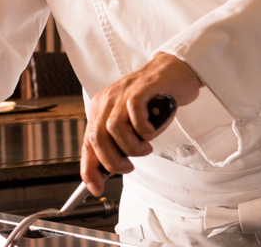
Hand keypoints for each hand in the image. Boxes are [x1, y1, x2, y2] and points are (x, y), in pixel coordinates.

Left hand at [81, 52, 201, 194]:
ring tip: (145, 146)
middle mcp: (108, 101)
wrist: (172, 72)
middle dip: (113, 161)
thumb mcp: (131, 125)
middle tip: (129, 166)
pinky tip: (149, 131)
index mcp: (100, 110)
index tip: (96, 187)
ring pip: (114, 128)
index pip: (87, 143)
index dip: (89, 169)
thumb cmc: (153, 102)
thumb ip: (119, 143)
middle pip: (97, 137)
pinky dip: (141, 128)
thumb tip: (108, 171)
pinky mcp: (141, 88)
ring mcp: (123, 93)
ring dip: (131, 146)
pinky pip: (133, 111)